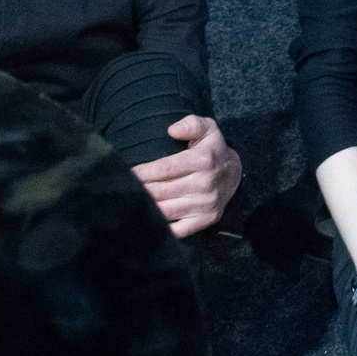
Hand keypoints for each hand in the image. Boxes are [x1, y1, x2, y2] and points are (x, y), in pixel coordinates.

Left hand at [133, 114, 240, 237]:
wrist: (235, 175)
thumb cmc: (212, 150)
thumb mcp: (208, 129)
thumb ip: (191, 124)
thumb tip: (172, 130)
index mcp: (202, 160)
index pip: (164, 169)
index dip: (142, 173)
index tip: (127, 174)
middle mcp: (204, 184)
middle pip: (161, 191)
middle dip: (139, 191)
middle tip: (121, 190)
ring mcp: (204, 205)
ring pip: (165, 211)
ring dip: (144, 209)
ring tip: (128, 205)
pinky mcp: (204, 220)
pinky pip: (177, 231)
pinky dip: (159, 229)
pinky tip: (146, 222)